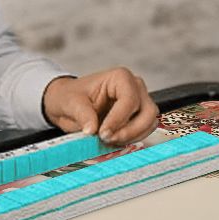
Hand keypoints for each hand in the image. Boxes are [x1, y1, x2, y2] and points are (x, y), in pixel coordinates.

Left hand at [42, 68, 158, 145]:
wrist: (69, 104)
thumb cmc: (71, 97)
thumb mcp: (70, 103)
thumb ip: (83, 115)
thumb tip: (91, 130)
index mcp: (120, 77)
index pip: (129, 100)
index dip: (118, 120)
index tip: (103, 134)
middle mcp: (135, 87)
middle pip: (147, 112)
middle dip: (129, 131)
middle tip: (108, 140)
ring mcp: (140, 102)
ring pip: (149, 124)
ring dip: (131, 137)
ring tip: (109, 141)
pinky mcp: (139, 117)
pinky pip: (144, 131)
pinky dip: (131, 139)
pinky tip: (114, 141)